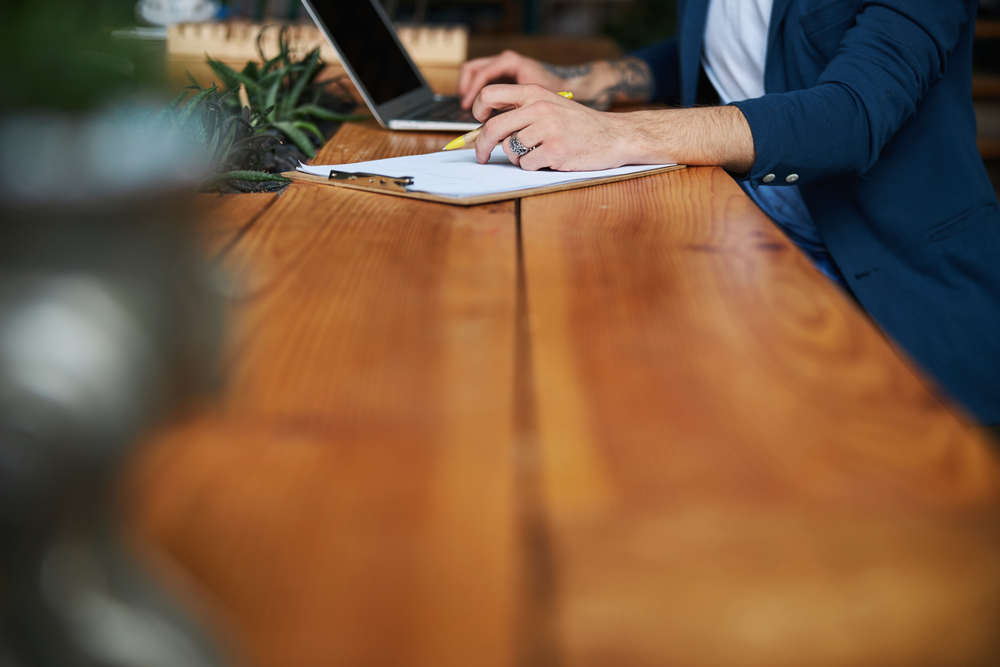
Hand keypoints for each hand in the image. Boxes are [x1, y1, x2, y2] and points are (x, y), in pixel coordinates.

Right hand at [458, 50, 572, 108]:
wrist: (568, 83)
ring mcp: (502, 64)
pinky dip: (478, 92)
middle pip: (472, 69)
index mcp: (510, 62)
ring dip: (469, 91)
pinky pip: (482, 79)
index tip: (474, 112)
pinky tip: (481, 109)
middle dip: (467, 90)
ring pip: (474, 73)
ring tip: (470, 111)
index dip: (475, 95)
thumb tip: (494, 126)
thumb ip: (511, 110)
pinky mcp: (502, 72)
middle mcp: (504, 60)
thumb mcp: (532, 100)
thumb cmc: (553, 91)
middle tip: (468, 110)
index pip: (482, 75)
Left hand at [471, 84, 634, 170]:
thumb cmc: (578, 124)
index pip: (490, 94)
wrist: (614, 135)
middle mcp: (539, 108)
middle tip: (481, 156)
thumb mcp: (550, 105)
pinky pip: (526, 164)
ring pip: (510, 150)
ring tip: (536, 152)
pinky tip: (549, 158)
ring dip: (518, 157)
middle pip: (493, 127)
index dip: (477, 110)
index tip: (478, 122)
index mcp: (534, 93)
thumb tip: (483, 129)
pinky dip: (533, 166)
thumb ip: (521, 111)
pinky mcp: (555, 150)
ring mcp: (547, 129)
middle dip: (481, 146)